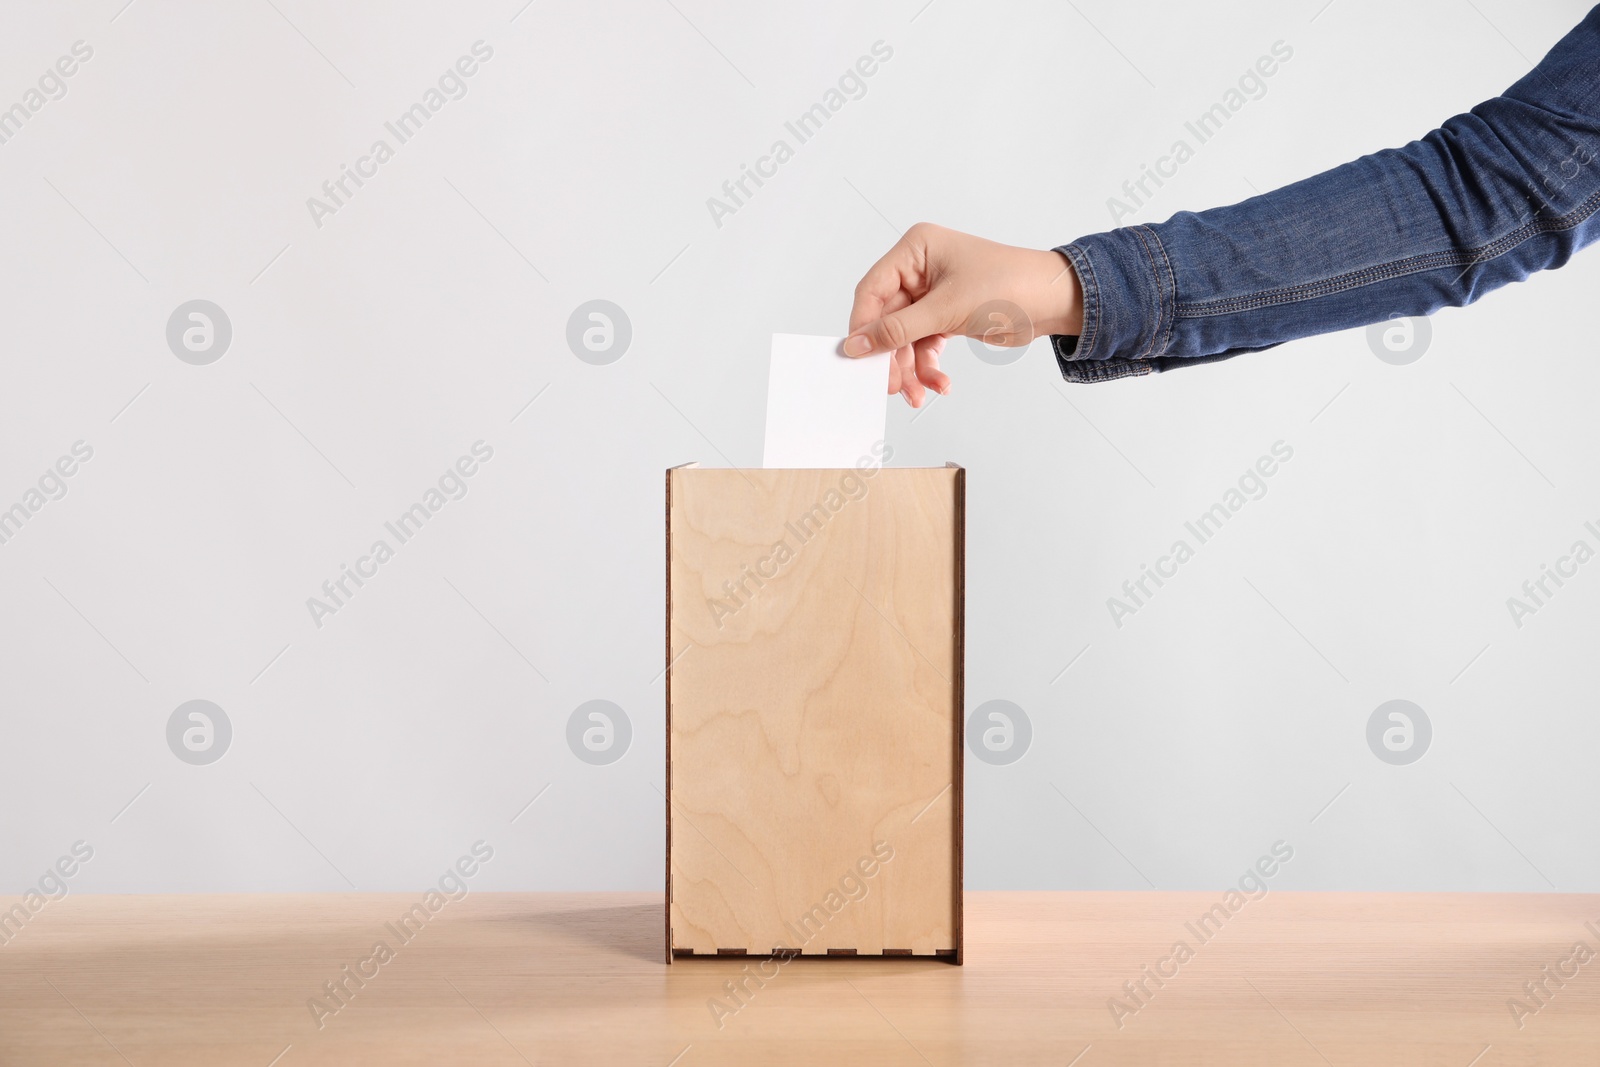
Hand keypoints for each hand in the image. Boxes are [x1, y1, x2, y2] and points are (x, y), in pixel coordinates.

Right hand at [845, 223, 1082, 406]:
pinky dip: (928, 367)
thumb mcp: (946, 309)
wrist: (1054, 301)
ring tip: (917, 393)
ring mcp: (932, 294)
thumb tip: (857, 344)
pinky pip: (924, 345)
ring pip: (905, 338)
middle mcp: (920, 269)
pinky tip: (939, 384)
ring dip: (910, 369)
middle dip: (892, 356)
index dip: (863, 326)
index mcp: (916, 249)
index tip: (857, 357)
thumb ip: (897, 329)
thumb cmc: (1010, 285)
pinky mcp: (946, 316)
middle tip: (889, 385)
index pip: (873, 290)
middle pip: (887, 320)